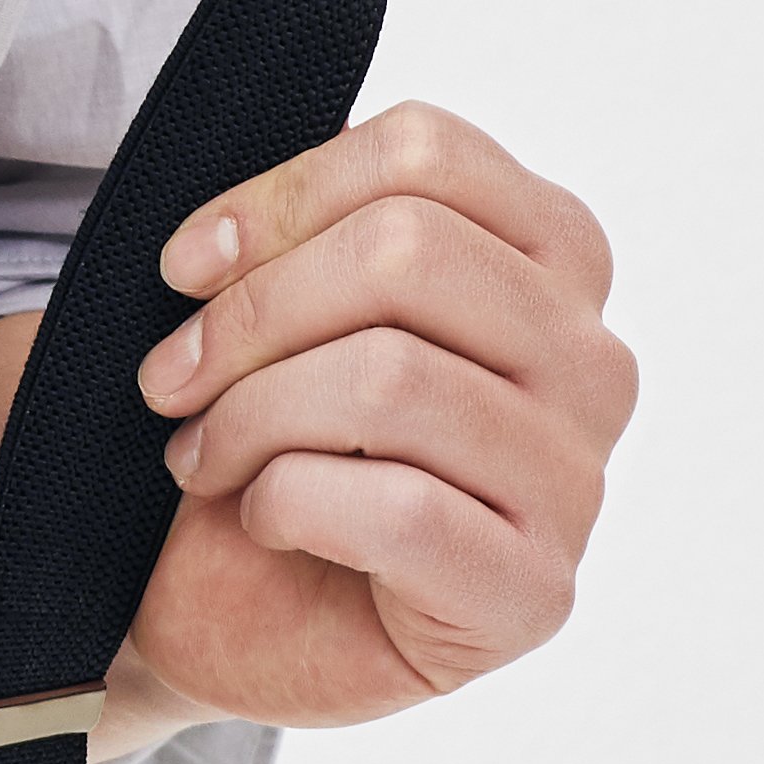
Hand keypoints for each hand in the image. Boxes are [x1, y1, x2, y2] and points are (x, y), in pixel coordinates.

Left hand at [104, 96, 634, 743]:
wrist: (229, 608)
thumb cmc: (268, 438)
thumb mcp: (280, 304)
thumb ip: (296, 233)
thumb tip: (221, 237)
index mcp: (553, 256)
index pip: (428, 154)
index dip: (281, 198)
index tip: (184, 265)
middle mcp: (591, 361)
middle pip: (408, 253)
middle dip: (252, 312)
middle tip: (171, 377)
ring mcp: (576, 482)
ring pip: (391, 377)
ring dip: (251, 415)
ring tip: (201, 455)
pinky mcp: (531, 593)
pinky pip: (397, 506)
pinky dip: (287, 502)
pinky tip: (264, 518)